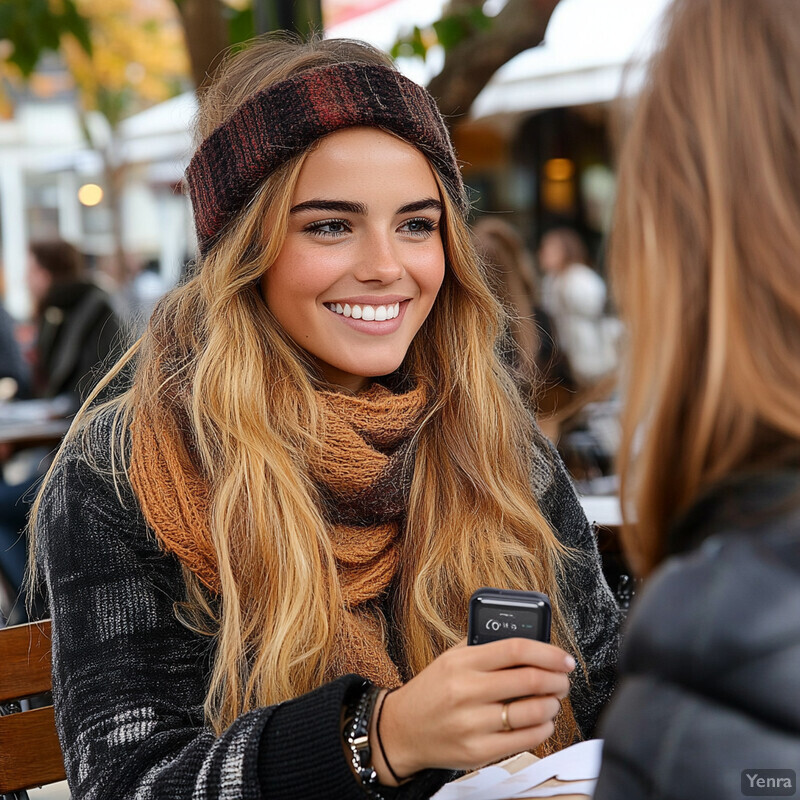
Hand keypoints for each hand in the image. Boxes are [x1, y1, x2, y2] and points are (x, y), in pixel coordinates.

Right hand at [371, 638, 574, 781]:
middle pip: (530, 680)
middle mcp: (467, 691)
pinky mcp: (478, 751)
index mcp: (462, 662)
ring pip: (532, 711)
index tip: (564, 657)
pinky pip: (525, 740)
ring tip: (552, 700)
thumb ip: (484, 647)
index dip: (547, 652)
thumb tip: (528, 640)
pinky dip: (543, 728)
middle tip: (563, 679)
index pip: (515, 649)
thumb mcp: (451, 658)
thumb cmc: (431, 692)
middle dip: (557, 679)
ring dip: (553, 705)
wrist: (402, 729)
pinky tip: (542, 721)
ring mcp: (473, 723)